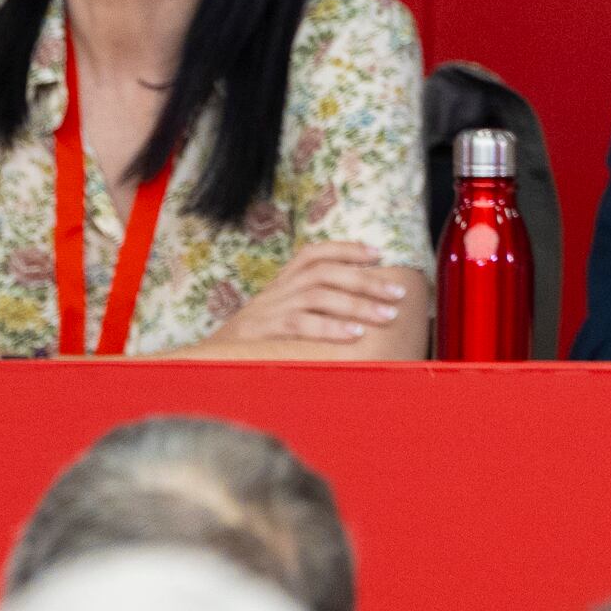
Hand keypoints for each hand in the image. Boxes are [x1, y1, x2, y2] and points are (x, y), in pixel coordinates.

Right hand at [204, 242, 409, 347]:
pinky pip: (301, 324)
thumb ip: (309, 307)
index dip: (346, 249)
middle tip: (398, 292)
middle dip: (365, 279)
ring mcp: (271, 310)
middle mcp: (278, 290)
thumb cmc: (257, 341)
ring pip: (317, 294)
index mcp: (282, 283)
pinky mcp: (266, 333)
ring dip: (357, 303)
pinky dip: (330, 327)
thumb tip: (359, 309)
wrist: (212, 361)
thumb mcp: (279, 314)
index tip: (378, 253)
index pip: (314, 254)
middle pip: (324, 272)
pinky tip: (355, 335)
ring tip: (387, 314)